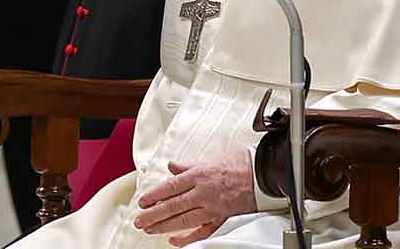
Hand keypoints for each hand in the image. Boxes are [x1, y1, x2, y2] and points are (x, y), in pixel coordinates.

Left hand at [134, 150, 255, 245]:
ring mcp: (212, 208)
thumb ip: (187, 165)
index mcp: (198, 174)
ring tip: (150, 229)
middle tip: (139, 220)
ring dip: (164, 226)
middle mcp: (203, 192)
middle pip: (174, 206)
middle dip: (154, 214)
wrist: (260, 175)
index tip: (142, 202)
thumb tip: (171, 167)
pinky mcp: (221, 219)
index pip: (171, 186)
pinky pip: (202, 232)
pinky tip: (175, 241)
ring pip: (184, 220)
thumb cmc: (237, 164)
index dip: (154, 195)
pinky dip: (188, 238)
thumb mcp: (208, 158)